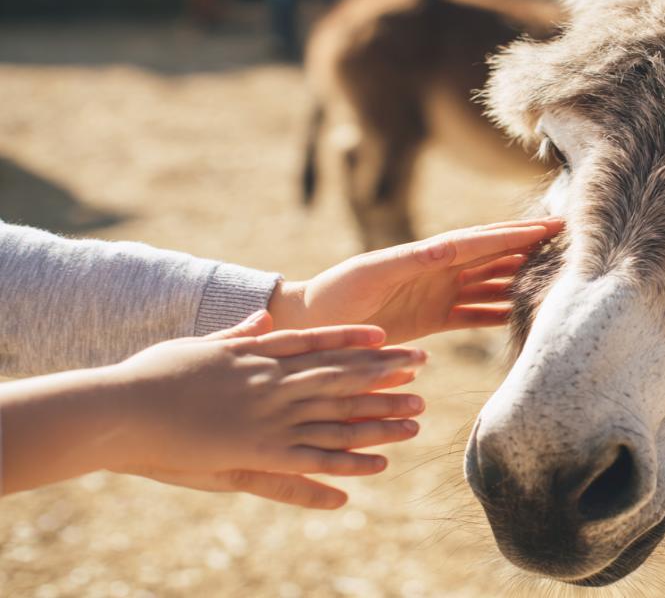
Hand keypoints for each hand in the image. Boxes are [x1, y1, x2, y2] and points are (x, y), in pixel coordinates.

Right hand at [109, 312, 425, 505]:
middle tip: (424, 364)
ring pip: (337, 416)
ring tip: (417, 415)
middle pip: (341, 376)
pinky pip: (313, 459)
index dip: (359, 341)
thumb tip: (262, 318)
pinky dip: (347, 461)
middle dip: (385, 371)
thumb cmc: (153, 372)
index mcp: (260, 355)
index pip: (320, 343)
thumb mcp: (200, 344)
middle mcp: (273, 382)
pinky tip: (378, 465)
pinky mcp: (258, 452)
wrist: (122, 407)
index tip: (390, 336)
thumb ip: (238, 334)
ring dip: (380, 416)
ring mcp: (268, 417)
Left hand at [267, 217, 562, 342]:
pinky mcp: (434, 318)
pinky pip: (476, 313)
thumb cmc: (336, 295)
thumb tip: (449, 247)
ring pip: (492, 283)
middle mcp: (439, 271)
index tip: (550, 226)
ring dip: (522, 278)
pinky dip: (502, 311)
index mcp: (428, 255)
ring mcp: (439, 294)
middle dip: (529, 247)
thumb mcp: (372, 273)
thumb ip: (410, 260)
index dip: (516, 235)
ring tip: (557, 277)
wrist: (313, 324)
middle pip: (494, 256)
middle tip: (569, 242)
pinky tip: (526, 314)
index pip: (481, 242)